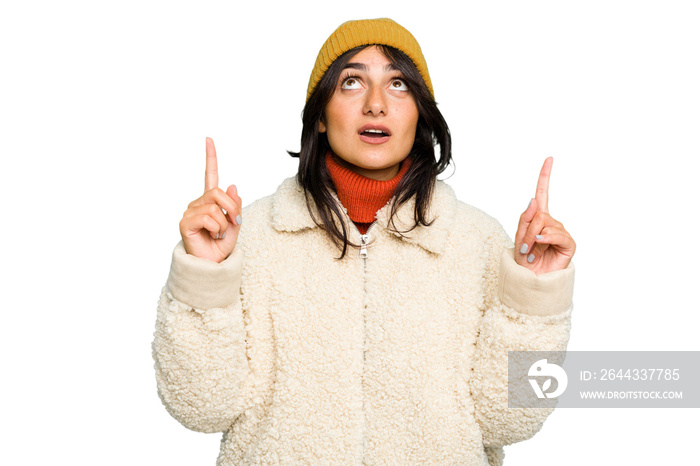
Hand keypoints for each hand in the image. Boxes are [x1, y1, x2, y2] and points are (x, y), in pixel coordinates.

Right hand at [179, 137, 242, 262]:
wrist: (213, 265)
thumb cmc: (221, 245)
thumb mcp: (235, 224)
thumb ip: (235, 205)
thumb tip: (231, 185)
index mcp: (210, 201)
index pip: (210, 175)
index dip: (210, 157)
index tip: (209, 139)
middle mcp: (198, 203)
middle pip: (219, 192)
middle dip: (232, 208)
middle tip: (233, 223)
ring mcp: (190, 211)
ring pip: (215, 206)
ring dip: (224, 222)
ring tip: (219, 233)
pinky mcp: (185, 222)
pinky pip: (209, 217)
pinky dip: (217, 227)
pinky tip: (212, 235)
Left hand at [514, 157, 574, 273]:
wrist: (530, 281)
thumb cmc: (524, 260)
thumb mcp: (519, 237)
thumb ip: (526, 218)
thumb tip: (534, 199)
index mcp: (539, 218)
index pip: (543, 193)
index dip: (545, 176)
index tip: (549, 159)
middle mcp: (552, 223)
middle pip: (538, 214)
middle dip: (526, 231)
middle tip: (524, 249)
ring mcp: (561, 232)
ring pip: (544, 224)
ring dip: (532, 240)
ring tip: (531, 254)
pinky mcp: (569, 244)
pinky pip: (556, 234)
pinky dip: (545, 239)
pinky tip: (539, 245)